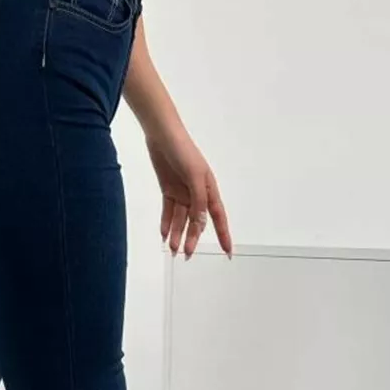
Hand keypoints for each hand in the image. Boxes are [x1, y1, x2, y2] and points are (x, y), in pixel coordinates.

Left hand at [146, 129, 231, 258]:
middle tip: (186, 254)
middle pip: (196, 222)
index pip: (218, 217)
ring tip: (172, 249)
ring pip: (181, 219)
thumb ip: (198, 201)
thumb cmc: (182, 150)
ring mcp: (182, 192)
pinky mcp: (168, 189)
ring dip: (177, 233)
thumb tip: (201, 223)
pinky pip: (168, 211)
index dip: (224, 235)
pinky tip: (164, 235)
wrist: (162, 135)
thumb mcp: (194, 176)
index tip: (228, 252)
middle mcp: (197, 193)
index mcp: (209, 190)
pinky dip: (166, 223)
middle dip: (192, 238)